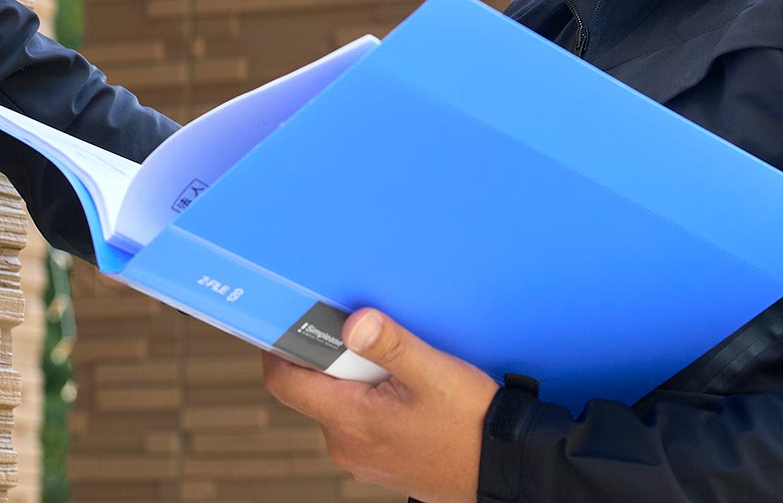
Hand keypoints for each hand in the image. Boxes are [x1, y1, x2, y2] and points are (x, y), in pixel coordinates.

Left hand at [262, 307, 499, 502]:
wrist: (502, 464)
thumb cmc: (469, 421)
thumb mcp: (432, 372)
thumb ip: (391, 344)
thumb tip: (352, 322)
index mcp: (349, 421)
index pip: (285, 382)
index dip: (280, 347)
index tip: (292, 319)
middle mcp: (345, 444)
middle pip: (316, 386)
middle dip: (337, 356)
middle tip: (372, 335)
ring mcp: (361, 456)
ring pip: (341, 401)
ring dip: (360, 376)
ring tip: (400, 365)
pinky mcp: (379, 459)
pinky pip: (360, 418)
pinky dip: (373, 396)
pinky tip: (409, 390)